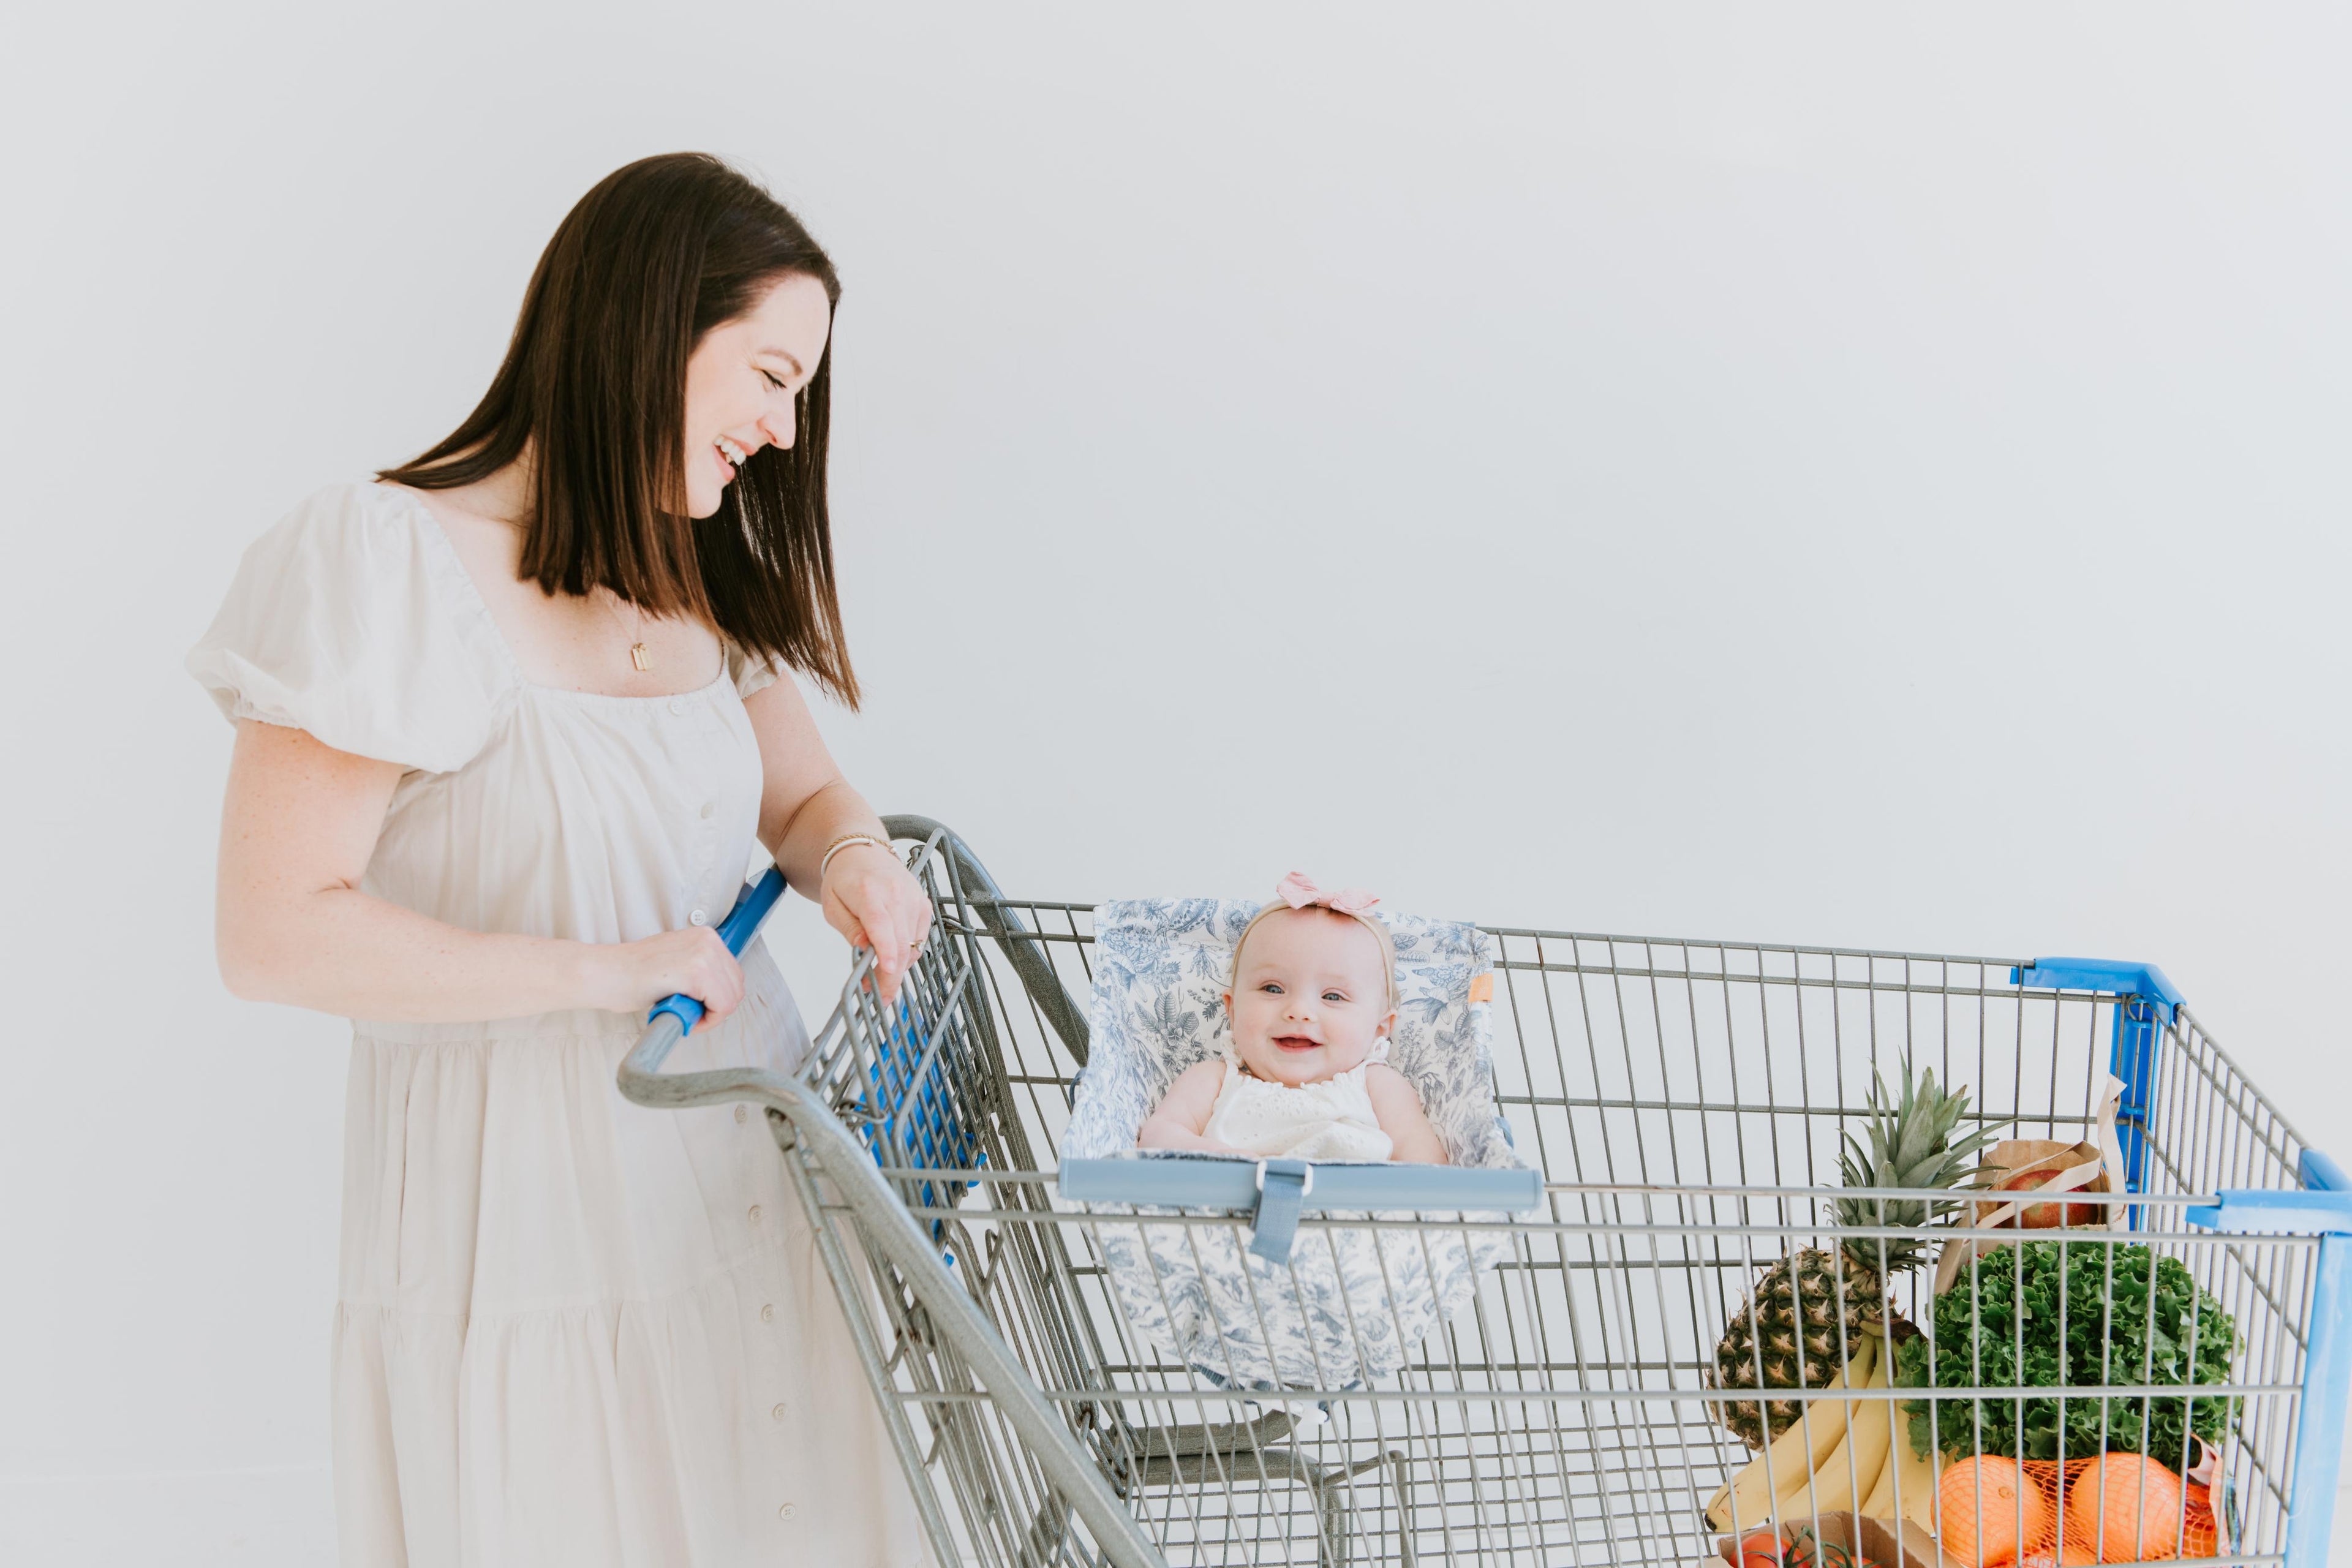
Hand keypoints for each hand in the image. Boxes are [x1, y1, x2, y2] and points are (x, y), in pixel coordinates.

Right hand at [590, 926, 744, 1023]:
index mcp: (705, 936)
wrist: (605, 974)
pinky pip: (721, 1007)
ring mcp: (703, 955)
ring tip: (682, 1014)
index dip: (718, 999)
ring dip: (710, 1016)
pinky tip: (682, 1016)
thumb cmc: (632, 973)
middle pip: (736, 988)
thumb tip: (717, 991)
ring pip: (730, 1000)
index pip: (733, 976)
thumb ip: (698, 970)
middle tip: (689, 1015)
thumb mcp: (675, 961)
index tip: (699, 1008)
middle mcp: (708, 941)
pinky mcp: (696, 972)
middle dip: (716, 1008)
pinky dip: (706, 1021)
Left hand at [821, 841, 932, 1002]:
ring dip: (898, 967)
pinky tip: (892, 954)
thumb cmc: (845, 878)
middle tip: (879, 996)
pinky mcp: (924, 905)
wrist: (862, 852)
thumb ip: (849, 928)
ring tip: (879, 976)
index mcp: (869, 893)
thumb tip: (864, 949)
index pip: (881, 925)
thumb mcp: (832, 905)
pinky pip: (920, 939)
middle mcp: (897, 894)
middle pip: (900, 943)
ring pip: (912, 946)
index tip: (886, 971)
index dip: (886, 951)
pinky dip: (907, 952)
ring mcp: (915, 900)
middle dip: (891, 976)